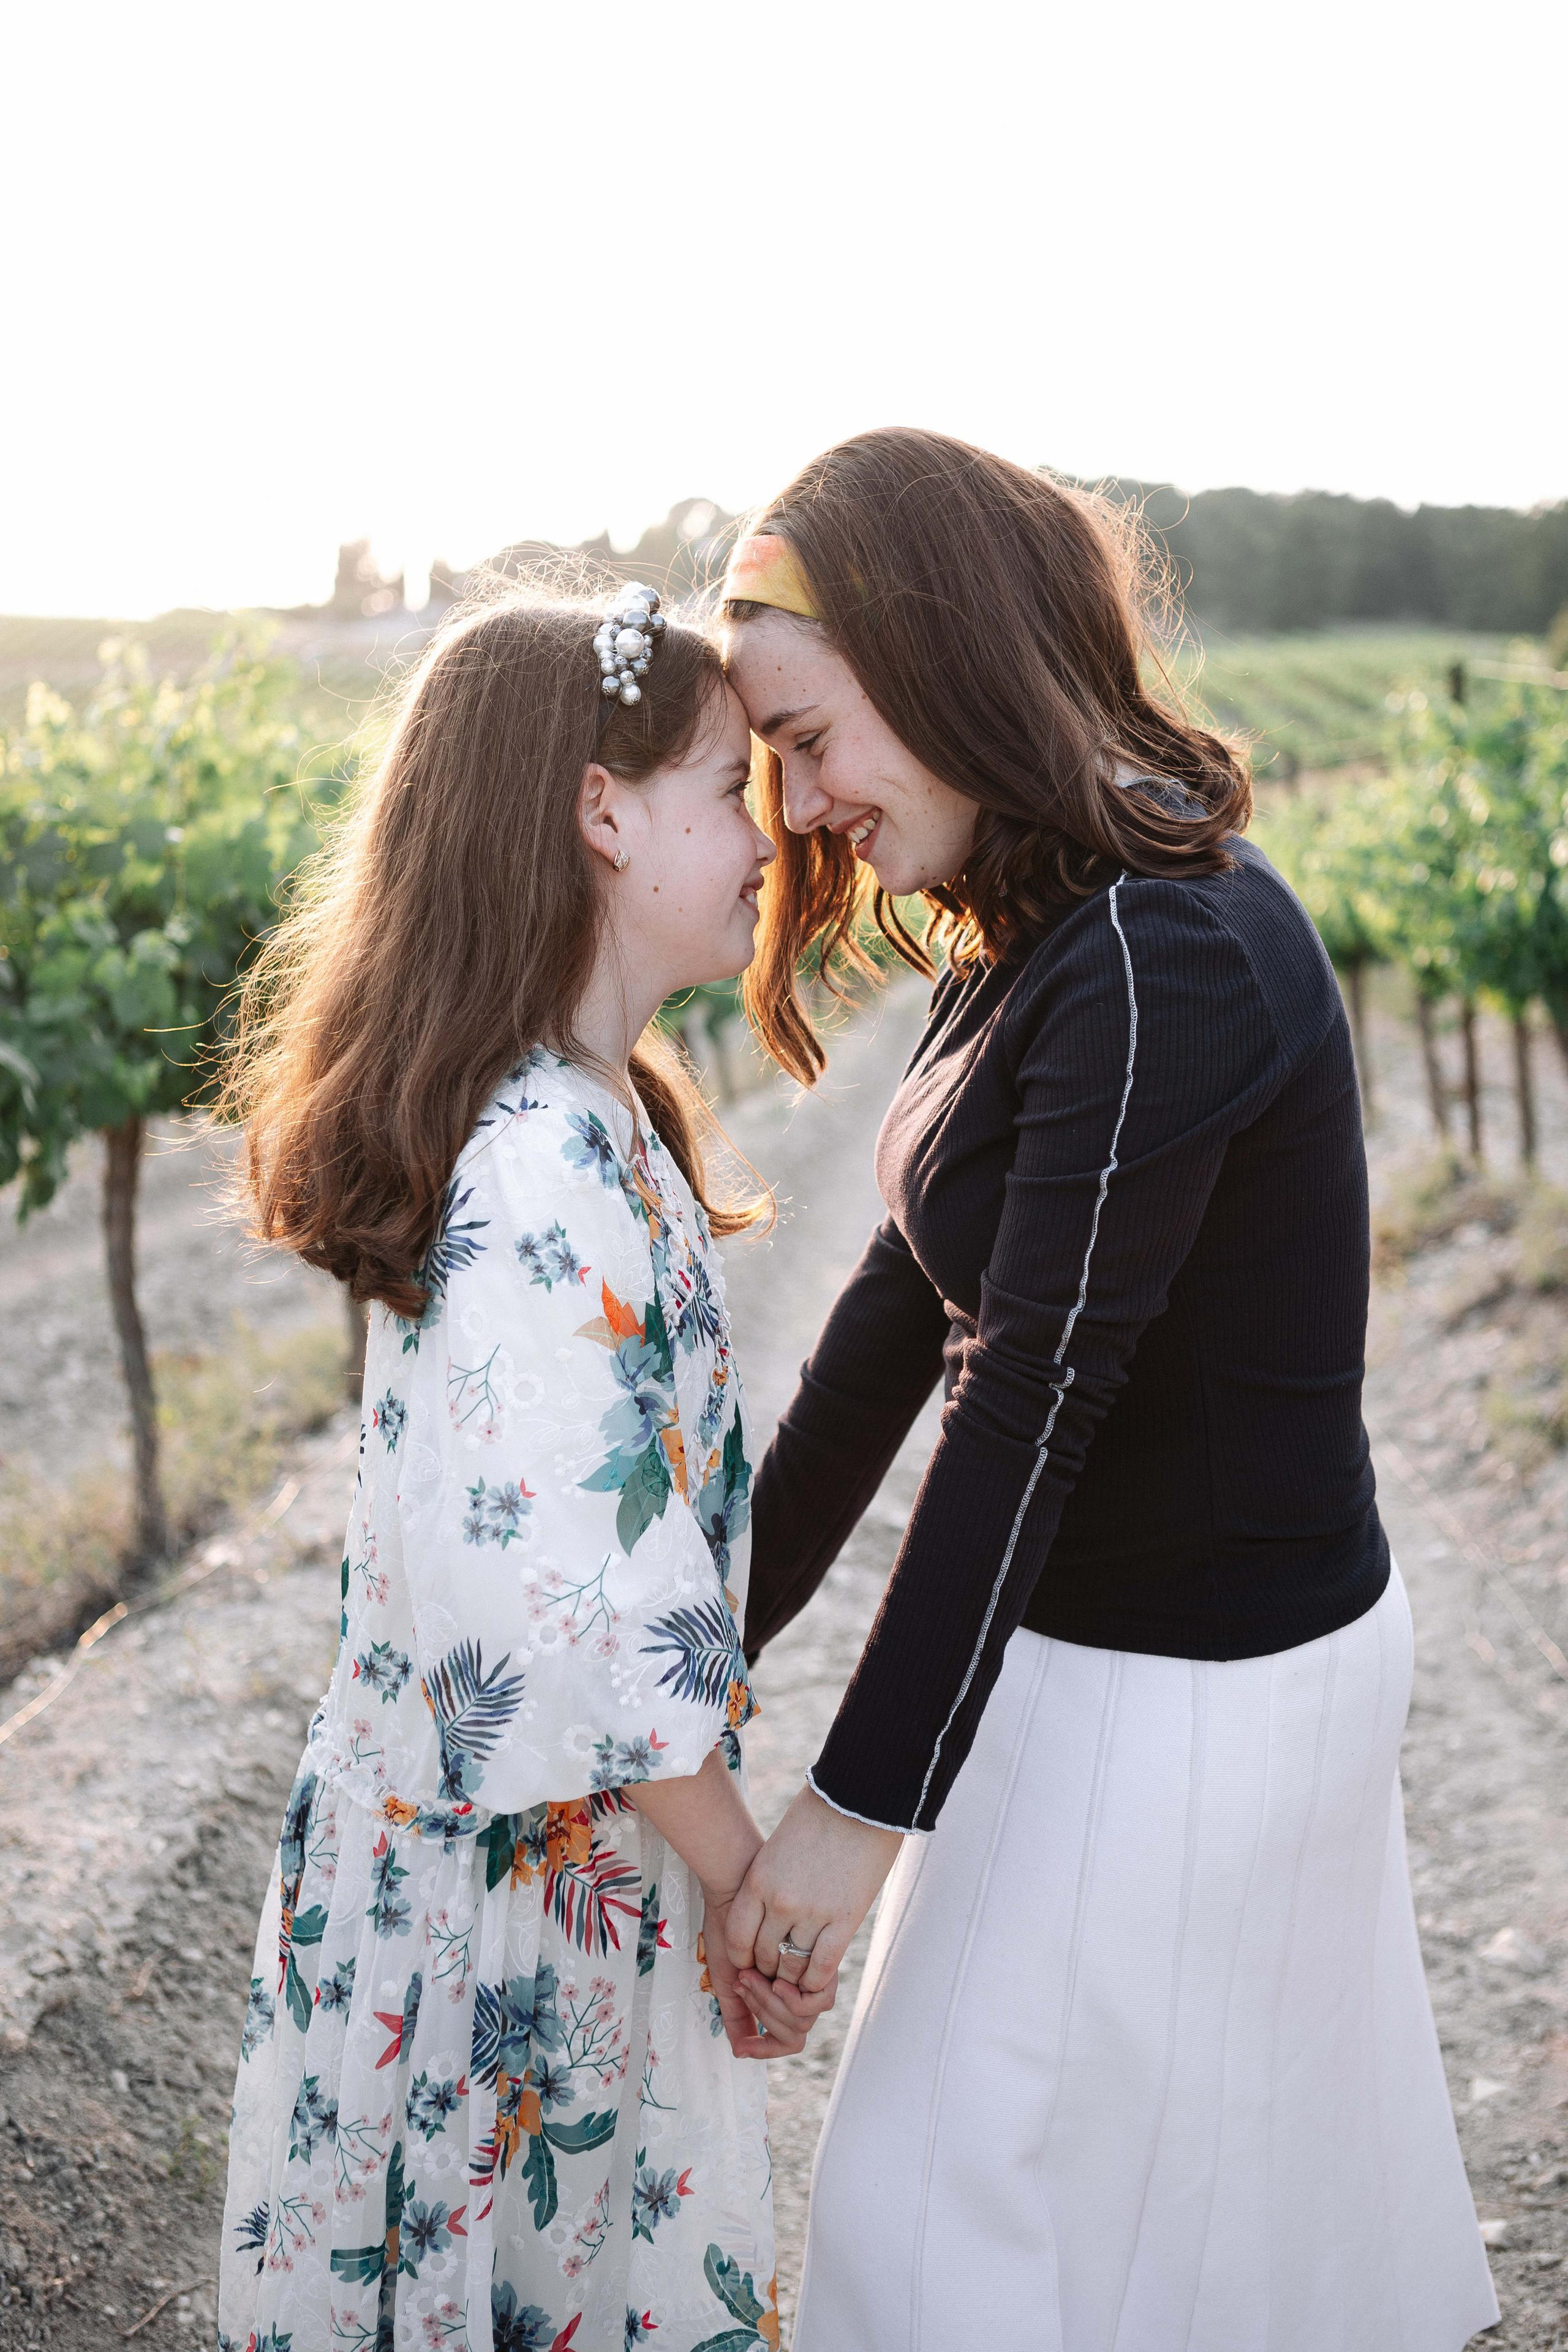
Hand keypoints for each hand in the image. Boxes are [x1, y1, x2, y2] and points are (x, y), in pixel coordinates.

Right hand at [701, 1887, 838, 2058]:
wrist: (735, 1888)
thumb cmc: (729, 1926)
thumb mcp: (729, 1975)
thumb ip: (737, 2013)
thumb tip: (742, 2051)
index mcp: (784, 1992)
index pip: (789, 2039)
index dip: (767, 2049)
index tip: (744, 2047)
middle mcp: (801, 1987)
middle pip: (794, 2032)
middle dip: (763, 2014)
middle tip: (743, 1982)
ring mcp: (813, 1975)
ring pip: (801, 2021)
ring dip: (769, 2004)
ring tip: (750, 1975)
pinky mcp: (821, 1961)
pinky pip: (811, 2002)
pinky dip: (787, 1998)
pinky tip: (771, 1978)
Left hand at [726, 1783, 902, 1998]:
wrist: (860, 1799)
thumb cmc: (818, 1815)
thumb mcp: (778, 1847)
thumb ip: (768, 1880)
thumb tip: (765, 1909)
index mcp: (759, 1880)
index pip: (737, 1937)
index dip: (741, 1957)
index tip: (749, 1961)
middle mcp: (780, 1901)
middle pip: (764, 1955)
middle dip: (768, 1968)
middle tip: (775, 1970)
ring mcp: (812, 1913)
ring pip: (792, 1965)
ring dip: (792, 1975)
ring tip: (796, 1974)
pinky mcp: (845, 1920)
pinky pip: (823, 1966)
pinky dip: (816, 1979)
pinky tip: (815, 1980)